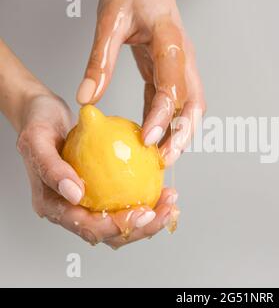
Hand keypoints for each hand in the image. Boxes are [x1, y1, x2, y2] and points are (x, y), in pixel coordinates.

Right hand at [17, 94, 177, 248]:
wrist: (45, 114)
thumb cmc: (38, 125)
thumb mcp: (37, 139)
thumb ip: (51, 167)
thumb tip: (74, 193)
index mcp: (54, 206)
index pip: (88, 227)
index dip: (118, 226)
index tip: (144, 212)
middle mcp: (71, 210)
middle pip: (110, 234)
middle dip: (143, 228)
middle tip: (167, 210)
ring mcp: (87, 203)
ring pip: (121, 223)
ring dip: (149, 218)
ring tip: (170, 202)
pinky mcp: (101, 192)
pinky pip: (125, 202)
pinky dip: (146, 200)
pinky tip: (163, 191)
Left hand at [76, 0, 205, 165]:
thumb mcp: (109, 21)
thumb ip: (100, 60)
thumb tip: (88, 98)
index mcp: (171, 41)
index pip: (173, 86)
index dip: (163, 116)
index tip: (147, 139)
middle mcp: (183, 58)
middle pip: (193, 104)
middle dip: (183, 134)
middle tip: (165, 159)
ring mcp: (181, 66)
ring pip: (189, 107)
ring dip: (179, 133)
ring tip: (161, 156)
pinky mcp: (171, 72)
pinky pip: (172, 102)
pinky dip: (165, 122)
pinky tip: (150, 136)